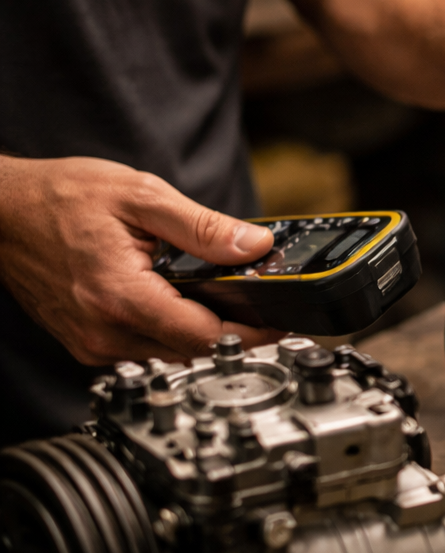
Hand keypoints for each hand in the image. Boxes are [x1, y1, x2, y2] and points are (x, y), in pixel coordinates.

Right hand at [0, 155, 281, 364]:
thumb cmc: (58, 197)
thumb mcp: (140, 196)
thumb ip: (203, 227)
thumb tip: (255, 247)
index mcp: (121, 298)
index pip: (206, 338)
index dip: (251, 334)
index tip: (279, 324)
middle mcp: (104, 332)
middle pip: (192, 353)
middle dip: (232, 334)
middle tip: (259, 310)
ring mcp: (92, 344)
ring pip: (170, 356)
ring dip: (201, 336)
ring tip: (224, 304)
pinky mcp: (85, 344)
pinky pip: (144, 350)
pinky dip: (170, 333)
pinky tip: (181, 307)